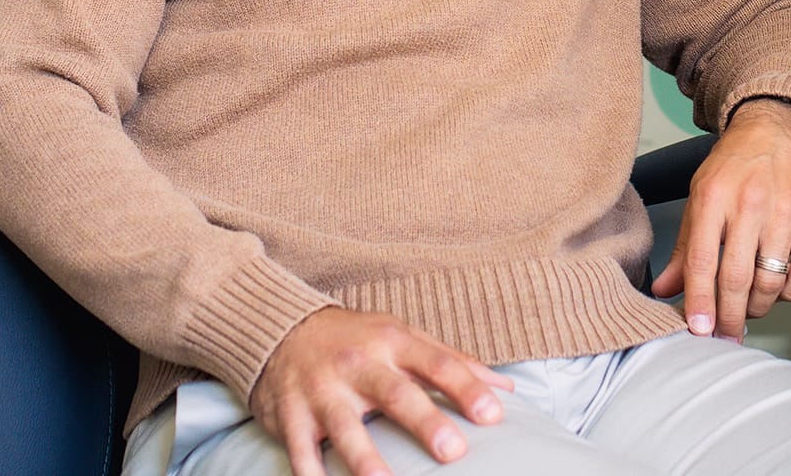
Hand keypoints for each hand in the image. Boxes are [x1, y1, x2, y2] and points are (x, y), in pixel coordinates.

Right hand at [251, 307, 513, 475]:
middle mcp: (359, 364)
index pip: (437, 363)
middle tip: (453, 451)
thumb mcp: (403, 335)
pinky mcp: (291, 415)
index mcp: (392, 342)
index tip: (494, 414)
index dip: (466, 388)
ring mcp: (323, 390)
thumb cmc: (357, 338)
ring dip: (366, 459)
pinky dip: (311, 474)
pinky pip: (301, 450)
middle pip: (396, 395)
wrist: (284, 329)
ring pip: (347, 428)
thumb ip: (453, 360)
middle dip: (425, 423)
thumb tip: (506, 387)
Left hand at [649, 98, 790, 339]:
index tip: (698, 329)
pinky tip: (777, 289)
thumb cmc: (735, 164)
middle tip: (724, 334)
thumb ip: (683, 247)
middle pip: (736, 278)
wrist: (779, 128)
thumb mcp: (699, 196)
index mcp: (713, 197)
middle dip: (728, 317)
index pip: (701, 261)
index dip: (698, 301)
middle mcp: (749, 204)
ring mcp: (785, 212)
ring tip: (748, 307)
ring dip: (757, 307)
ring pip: (771, 282)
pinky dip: (788, 293)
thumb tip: (665, 289)